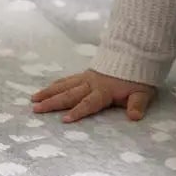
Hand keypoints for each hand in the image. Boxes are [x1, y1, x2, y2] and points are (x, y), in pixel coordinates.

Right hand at [31, 68, 156, 123]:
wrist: (135, 56)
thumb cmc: (138, 79)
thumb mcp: (142, 93)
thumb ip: (137, 105)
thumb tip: (134, 117)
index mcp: (104, 91)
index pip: (89, 103)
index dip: (78, 111)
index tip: (64, 120)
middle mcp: (91, 84)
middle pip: (70, 94)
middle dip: (53, 102)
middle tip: (36, 109)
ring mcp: (86, 78)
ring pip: (64, 85)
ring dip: (49, 93)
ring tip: (33, 99)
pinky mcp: (84, 74)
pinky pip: (67, 80)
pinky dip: (55, 85)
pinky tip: (46, 89)